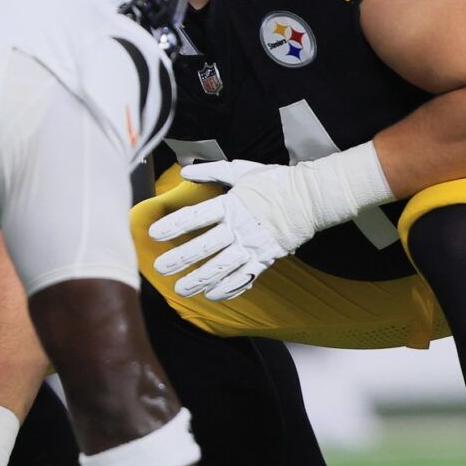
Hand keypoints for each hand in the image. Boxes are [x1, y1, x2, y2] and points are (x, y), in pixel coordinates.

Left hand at [147, 161, 293, 301]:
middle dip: (180, 259)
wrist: (310, 198)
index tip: (154, 234)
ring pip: (221, 267)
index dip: (174, 226)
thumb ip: (213, 171)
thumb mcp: (243, 170)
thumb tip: (186, 171)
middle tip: (160, 268)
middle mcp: (240, 226)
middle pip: (205, 246)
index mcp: (232, 204)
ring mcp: (253, 245)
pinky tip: (212, 295)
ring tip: (181, 289)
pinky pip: (244, 278)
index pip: (196, 216)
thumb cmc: (275, 182)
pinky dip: (228, 289)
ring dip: (199, 280)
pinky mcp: (266, 258)